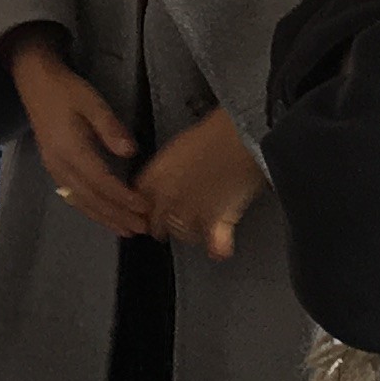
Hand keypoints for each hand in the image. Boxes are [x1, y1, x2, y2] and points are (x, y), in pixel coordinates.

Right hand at [8, 31, 150, 239]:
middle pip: (91, 198)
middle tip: (142, 228)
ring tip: (128, 230)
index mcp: (70, 149)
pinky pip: (74, 197)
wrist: (35, 85)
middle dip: (117, 215)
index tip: (145, 206)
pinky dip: (92, 210)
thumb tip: (131, 151)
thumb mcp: (92, 101)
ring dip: (105, 218)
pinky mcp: (54, 169)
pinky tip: (105, 217)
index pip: (101, 181)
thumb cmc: (67, 91)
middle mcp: (60, 165)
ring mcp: (54, 169)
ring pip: (81, 202)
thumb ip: (110, 127)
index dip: (123, 197)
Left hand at [133, 108, 265, 259]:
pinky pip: (214, 244)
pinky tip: (219, 249)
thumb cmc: (216, 131)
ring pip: (182, 234)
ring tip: (198, 231)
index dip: (145, 205)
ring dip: (189, 234)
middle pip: (156, 222)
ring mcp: (191, 211)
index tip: (148, 209)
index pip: (139, 199)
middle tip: (170, 225)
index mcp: (157, 175)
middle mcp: (168, 197)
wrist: (240, 137)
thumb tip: (172, 173)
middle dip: (162, 224)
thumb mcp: (182, 145)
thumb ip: (169, 166)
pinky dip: (218, 248)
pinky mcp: (217, 220)